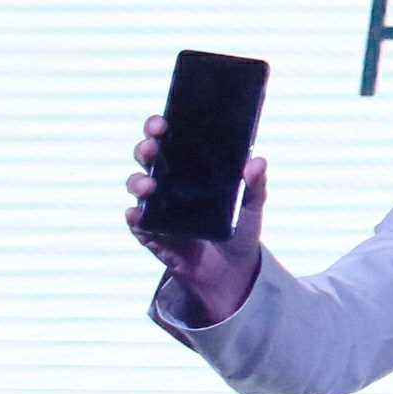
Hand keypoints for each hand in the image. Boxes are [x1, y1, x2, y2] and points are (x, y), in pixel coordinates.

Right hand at [126, 114, 266, 325]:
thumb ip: (254, 183)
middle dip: (145, 148)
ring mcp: (158, 209)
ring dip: (138, 183)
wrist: (233, 271)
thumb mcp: (252, 204)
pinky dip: (135, 219)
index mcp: (190, 169)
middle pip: (148, 159)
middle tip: (152, 146)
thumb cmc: (239, 229)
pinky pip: (138, 225)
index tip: (163, 122)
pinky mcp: (153, 235)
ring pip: (137, 188)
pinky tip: (137, 215)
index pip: (170, 141)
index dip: (160, 128)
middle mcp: (169, 184)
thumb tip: (257, 161)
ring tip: (149, 185)